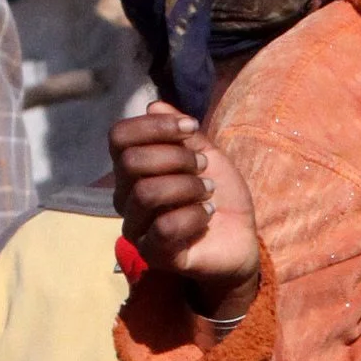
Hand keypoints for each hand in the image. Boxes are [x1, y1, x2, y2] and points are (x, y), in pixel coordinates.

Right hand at [109, 103, 261, 316]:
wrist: (241, 238)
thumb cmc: (218, 194)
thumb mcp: (207, 155)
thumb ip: (182, 133)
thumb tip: (155, 106)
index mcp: (131, 169)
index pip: (118, 136)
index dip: (155, 126)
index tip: (191, 128)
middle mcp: (125, 197)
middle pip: (131, 162)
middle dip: (176, 157)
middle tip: (203, 166)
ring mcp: (136, 227)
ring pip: (147, 193)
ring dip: (188, 187)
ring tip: (208, 192)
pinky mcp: (153, 254)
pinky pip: (164, 227)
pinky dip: (194, 216)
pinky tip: (207, 215)